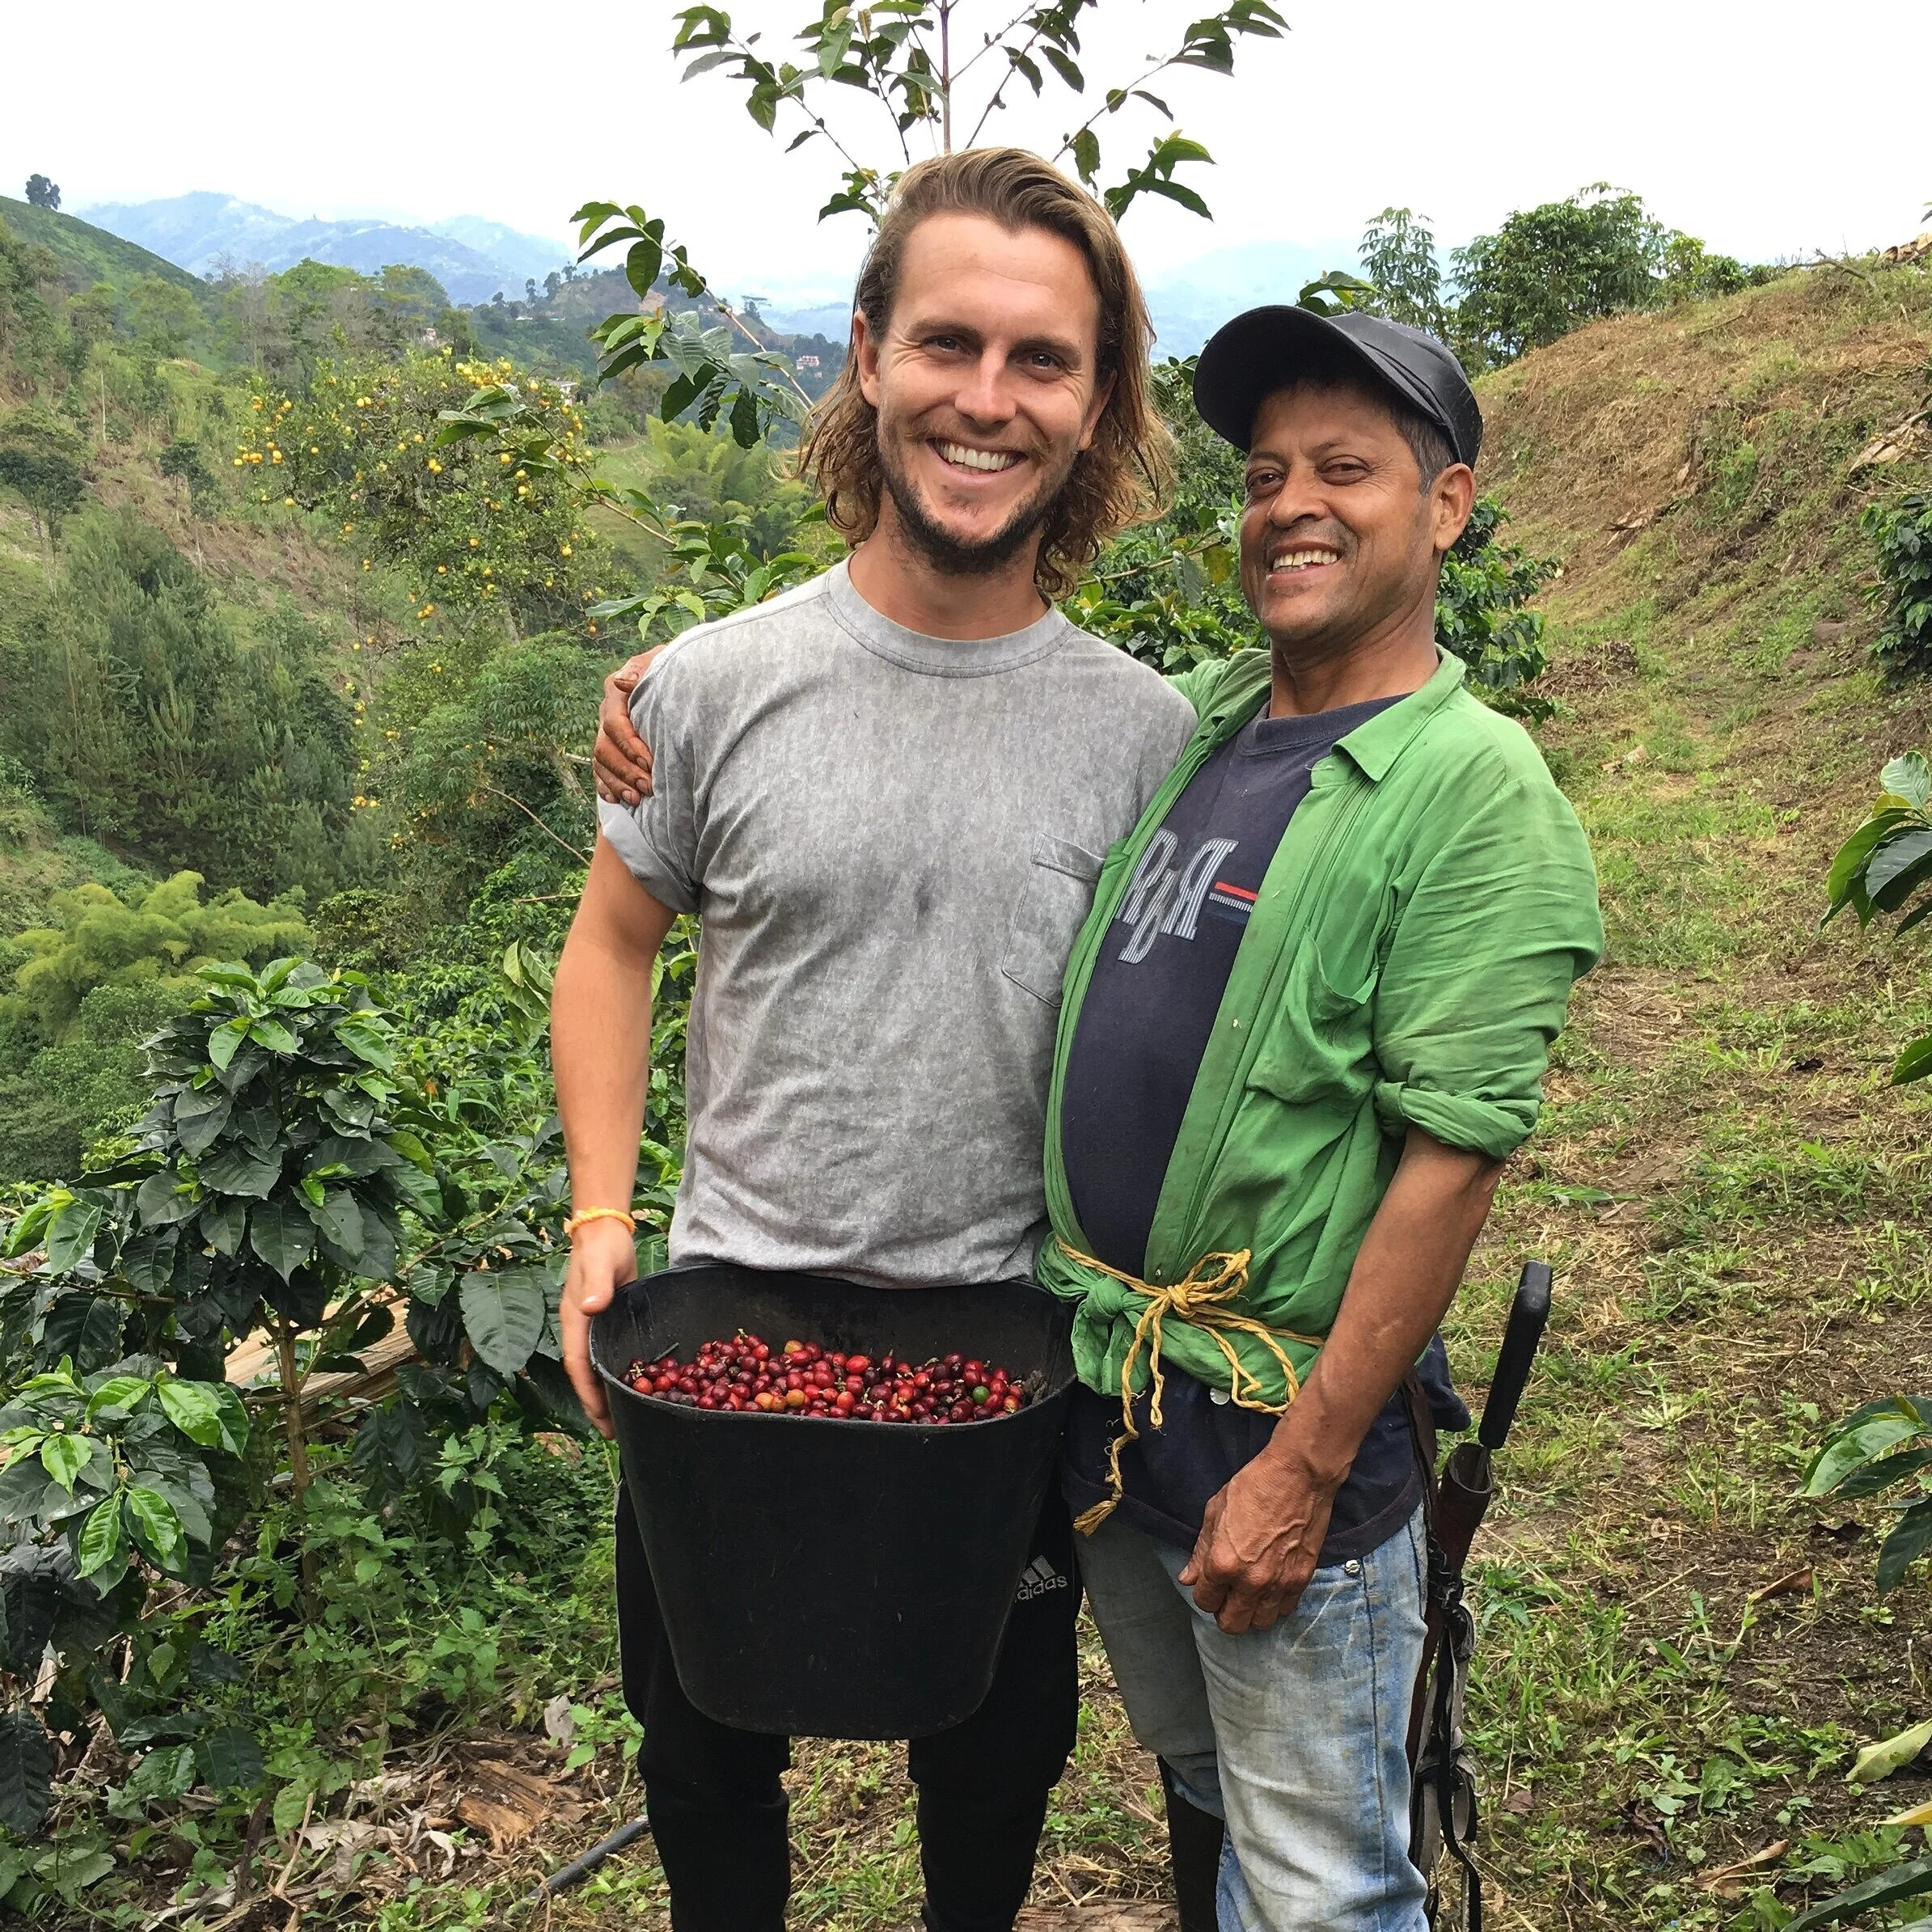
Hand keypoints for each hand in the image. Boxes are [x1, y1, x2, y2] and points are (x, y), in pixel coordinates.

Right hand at [561, 1218, 637, 1438]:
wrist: (607, 1231)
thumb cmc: (602, 1247)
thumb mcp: (600, 1263)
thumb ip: (596, 1283)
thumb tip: (590, 1307)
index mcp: (575, 1321)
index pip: (577, 1365)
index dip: (587, 1393)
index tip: (600, 1417)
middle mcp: (581, 1329)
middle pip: (586, 1374)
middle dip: (597, 1404)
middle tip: (614, 1433)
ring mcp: (595, 1327)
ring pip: (598, 1368)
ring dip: (607, 1393)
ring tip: (624, 1420)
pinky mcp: (611, 1322)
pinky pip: (611, 1354)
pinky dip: (618, 1374)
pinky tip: (634, 1386)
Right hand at [593, 650, 663, 804]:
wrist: (677, 677)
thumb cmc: (673, 669)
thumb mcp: (662, 661)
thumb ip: (643, 670)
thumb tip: (622, 681)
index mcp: (616, 693)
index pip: (615, 724)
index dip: (630, 746)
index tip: (650, 762)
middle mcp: (607, 713)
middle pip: (605, 748)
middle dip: (626, 770)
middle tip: (649, 786)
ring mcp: (606, 733)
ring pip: (601, 763)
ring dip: (617, 782)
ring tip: (637, 798)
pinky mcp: (611, 749)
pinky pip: (600, 772)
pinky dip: (607, 787)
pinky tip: (619, 799)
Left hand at [1179, 1443, 1343, 1633]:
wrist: (1298, 1475)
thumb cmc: (1252, 1487)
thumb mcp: (1215, 1512)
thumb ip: (1200, 1551)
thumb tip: (1188, 1578)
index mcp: (1223, 1563)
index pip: (1204, 1602)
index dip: (1204, 1593)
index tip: (1209, 1583)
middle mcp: (1250, 1581)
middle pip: (1232, 1624)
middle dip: (1224, 1612)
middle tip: (1227, 1594)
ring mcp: (1278, 1584)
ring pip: (1260, 1624)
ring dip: (1251, 1612)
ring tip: (1249, 1593)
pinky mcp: (1301, 1580)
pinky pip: (1284, 1611)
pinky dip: (1275, 1605)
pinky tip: (1270, 1587)